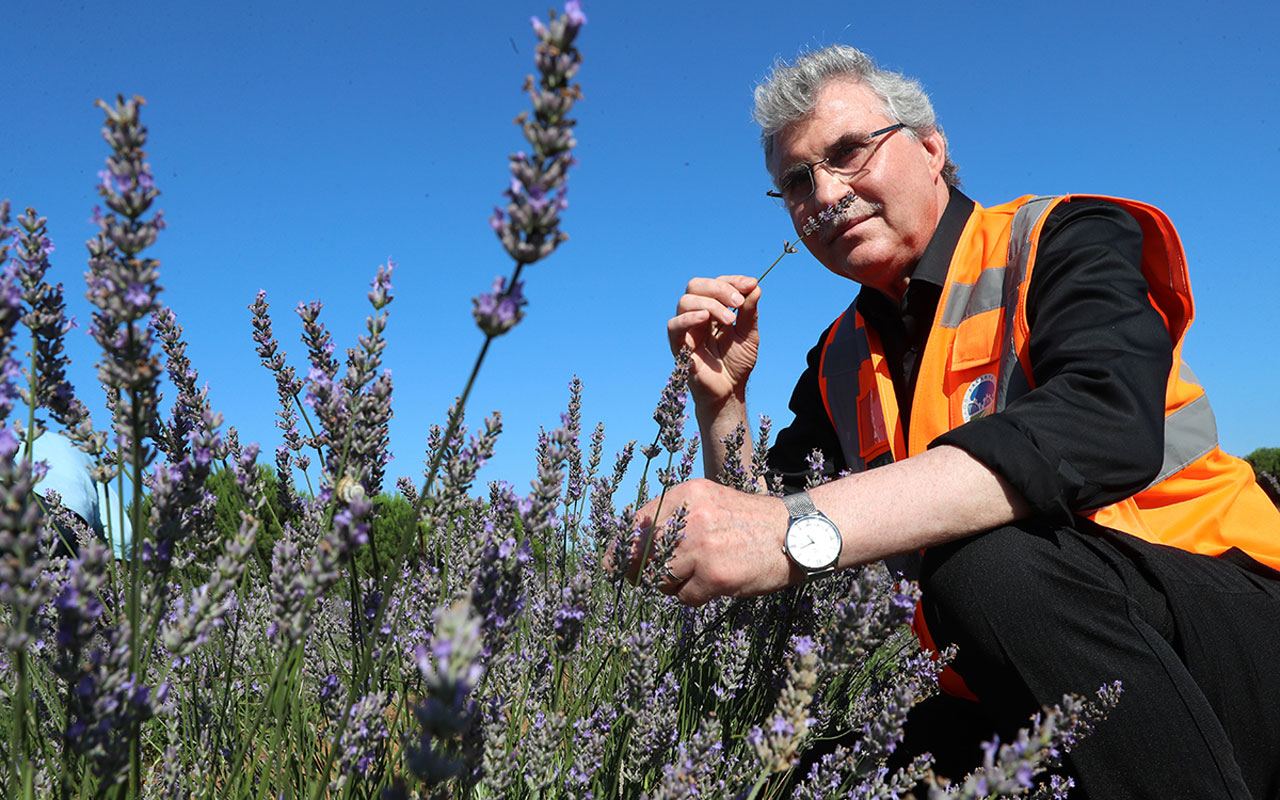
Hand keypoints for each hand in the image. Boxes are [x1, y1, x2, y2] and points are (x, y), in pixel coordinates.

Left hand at [631, 478, 796, 605]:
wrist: (797, 534)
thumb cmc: (750, 522)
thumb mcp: (710, 502)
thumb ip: (675, 517)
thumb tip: (629, 544)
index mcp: (686, 494)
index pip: (636, 523)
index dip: (621, 547)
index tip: (612, 563)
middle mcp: (690, 517)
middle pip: (641, 554)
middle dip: (639, 571)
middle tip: (641, 579)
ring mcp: (702, 548)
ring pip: (660, 578)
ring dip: (671, 584)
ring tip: (696, 576)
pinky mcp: (715, 576)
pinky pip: (684, 598)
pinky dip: (694, 597)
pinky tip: (714, 584)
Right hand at [667, 275, 760, 410]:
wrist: (729, 392)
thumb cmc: (737, 364)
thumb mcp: (749, 335)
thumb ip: (750, 312)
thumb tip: (755, 286)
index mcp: (713, 310)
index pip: (716, 284)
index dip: (732, 281)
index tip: (750, 285)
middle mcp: (697, 316)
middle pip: (696, 286)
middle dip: (719, 288)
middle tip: (738, 302)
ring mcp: (687, 329)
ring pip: (685, 301)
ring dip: (710, 304)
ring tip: (729, 319)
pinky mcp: (679, 346)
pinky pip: (674, 325)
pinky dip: (688, 318)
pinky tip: (705, 318)